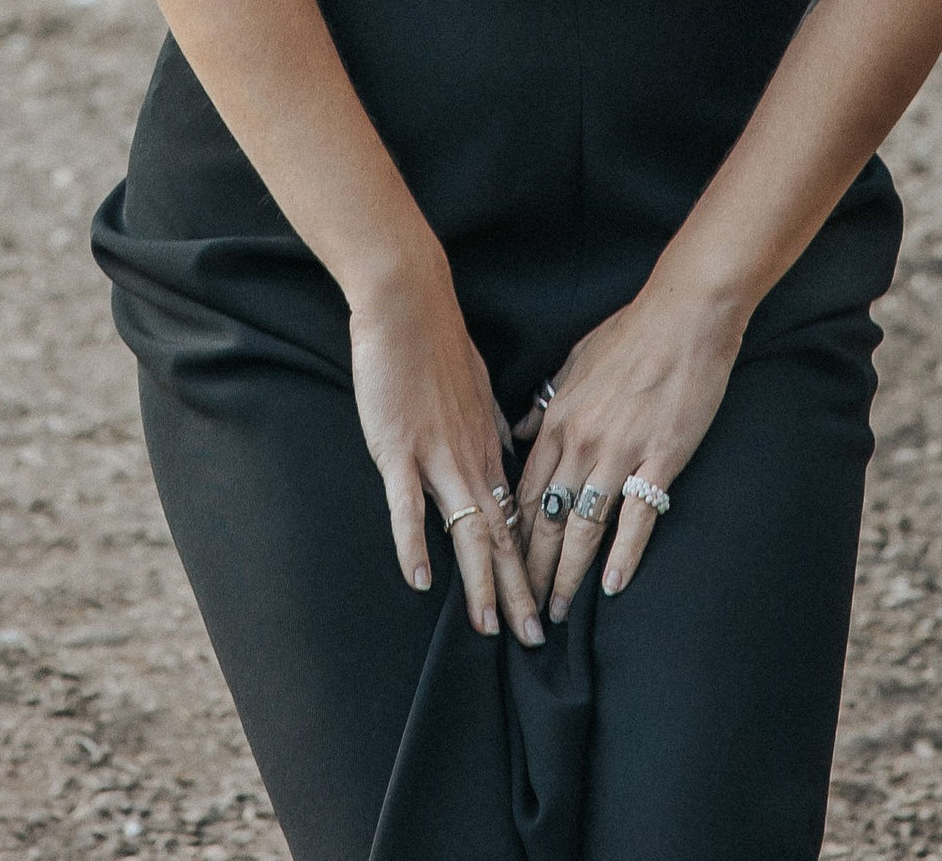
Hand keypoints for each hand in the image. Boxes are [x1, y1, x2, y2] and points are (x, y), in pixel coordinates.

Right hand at [350, 261, 542, 644]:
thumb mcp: (475, 387)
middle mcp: (471, 457)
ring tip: (490, 628)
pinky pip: (410, 504)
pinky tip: (421, 580)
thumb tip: (503, 450)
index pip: (516, 518)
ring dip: (481, 583)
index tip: (542, 603)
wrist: (408, 299)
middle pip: (503, 536)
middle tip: (533, 641)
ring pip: (468, 530)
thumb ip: (489, 425)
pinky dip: (415, 544)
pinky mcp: (399, 446)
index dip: (530, 565)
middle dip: (518, 591)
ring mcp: (436, 454)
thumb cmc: (436, 340)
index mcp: (488, 445)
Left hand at [513, 276, 741, 613]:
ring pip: (582, 526)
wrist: (684, 314)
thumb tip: (519, 430)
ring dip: (568, 574)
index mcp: (558, 419)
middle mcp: (581, 440)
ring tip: (559, 610)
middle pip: (547, 518)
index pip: (525, 491)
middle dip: (533, 568)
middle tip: (524, 610)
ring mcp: (619, 451)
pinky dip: (623, 554)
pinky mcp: (659, 459)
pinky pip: (636, 517)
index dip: (513, 535)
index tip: (505, 569)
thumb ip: (546, 403)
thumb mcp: (576, 362)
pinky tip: (611, 584)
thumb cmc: (631, 333)